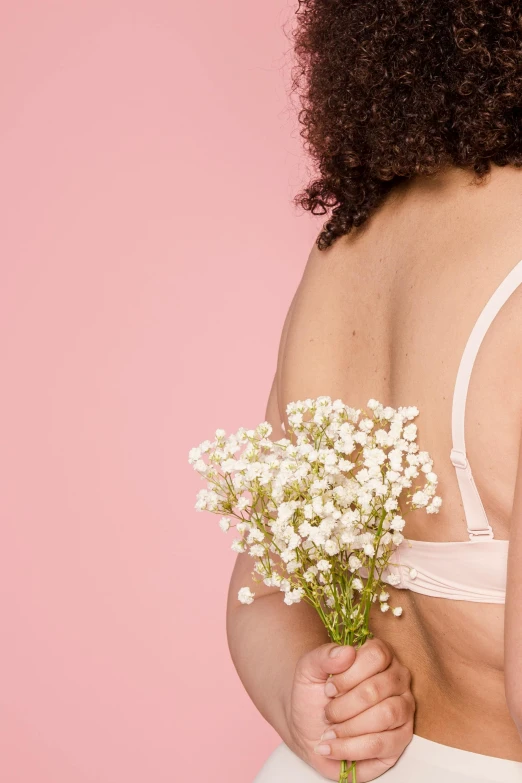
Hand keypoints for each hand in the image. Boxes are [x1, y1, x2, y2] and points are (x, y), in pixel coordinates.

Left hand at [286, 638, 414, 781]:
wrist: (308, 729)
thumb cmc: (313, 695)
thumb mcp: (308, 669)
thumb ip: (324, 656)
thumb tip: (348, 652)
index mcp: (379, 655)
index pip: (376, 655)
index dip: (348, 675)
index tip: (328, 689)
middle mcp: (397, 678)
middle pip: (377, 689)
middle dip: (344, 706)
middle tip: (327, 713)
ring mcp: (403, 709)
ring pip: (385, 715)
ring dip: (349, 727)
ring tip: (329, 732)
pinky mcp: (401, 739)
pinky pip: (383, 744)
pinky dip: (352, 748)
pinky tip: (333, 747)